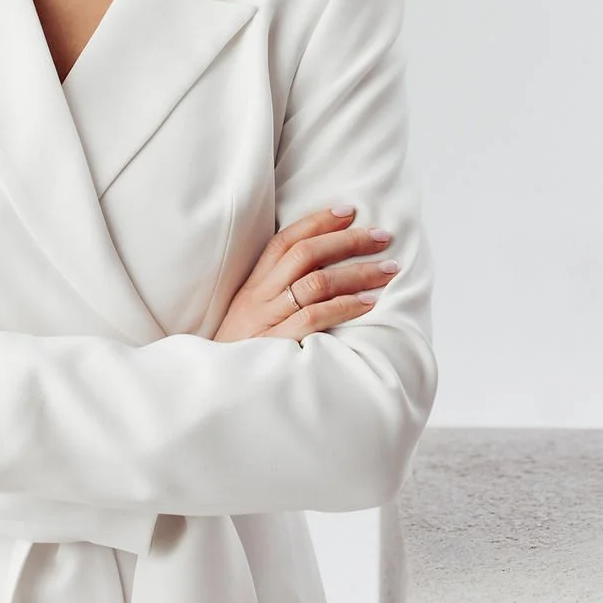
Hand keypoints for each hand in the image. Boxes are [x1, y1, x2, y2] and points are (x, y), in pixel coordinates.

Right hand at [212, 207, 397, 342]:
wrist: (215, 391)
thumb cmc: (240, 354)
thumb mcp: (251, 317)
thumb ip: (277, 295)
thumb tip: (320, 274)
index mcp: (253, 286)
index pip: (285, 240)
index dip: (317, 222)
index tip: (349, 211)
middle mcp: (260, 296)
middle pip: (305, 254)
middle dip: (347, 240)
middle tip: (382, 236)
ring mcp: (268, 319)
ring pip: (316, 282)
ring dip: (357, 272)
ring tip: (387, 269)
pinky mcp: (277, 343)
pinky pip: (315, 317)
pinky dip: (345, 306)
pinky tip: (369, 302)